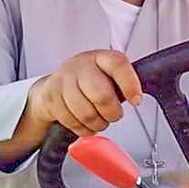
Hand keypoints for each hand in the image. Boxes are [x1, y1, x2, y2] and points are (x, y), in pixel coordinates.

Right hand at [28, 50, 142, 136]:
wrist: (52, 88)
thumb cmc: (88, 83)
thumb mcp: (107, 76)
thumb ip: (123, 83)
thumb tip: (137, 98)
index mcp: (100, 58)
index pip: (118, 64)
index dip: (130, 84)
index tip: (136, 100)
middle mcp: (81, 66)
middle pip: (102, 95)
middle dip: (112, 113)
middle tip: (114, 115)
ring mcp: (63, 81)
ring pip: (86, 114)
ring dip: (98, 124)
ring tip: (100, 120)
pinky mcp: (51, 99)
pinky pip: (73, 122)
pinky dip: (83, 129)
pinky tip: (85, 123)